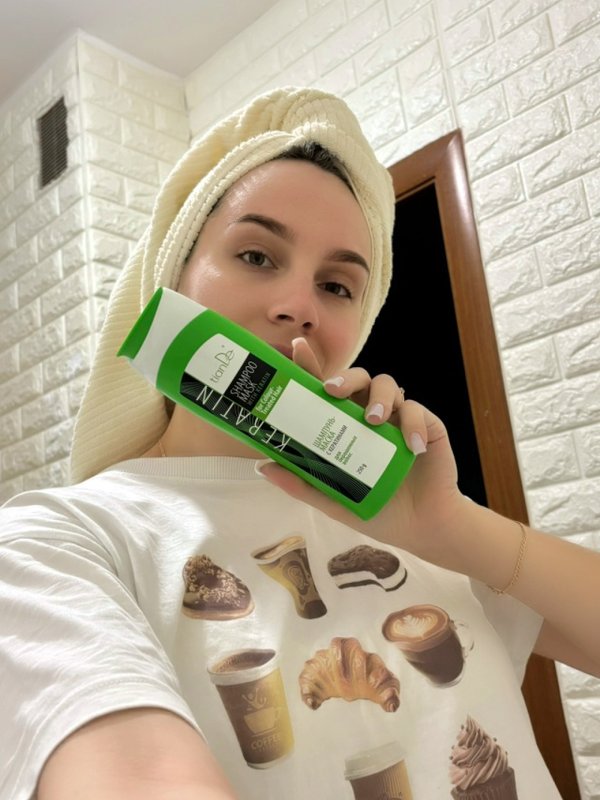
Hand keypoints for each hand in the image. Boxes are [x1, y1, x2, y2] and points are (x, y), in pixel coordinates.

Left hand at [258, 338, 466, 561]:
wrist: (420, 526)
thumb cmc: (375, 509)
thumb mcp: (333, 499)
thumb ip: (302, 483)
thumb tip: (262, 466)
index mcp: (344, 424)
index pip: (326, 390)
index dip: (311, 366)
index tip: (297, 349)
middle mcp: (369, 414)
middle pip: (357, 378)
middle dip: (345, 377)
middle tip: (333, 390)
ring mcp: (397, 418)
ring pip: (387, 384)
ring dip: (379, 397)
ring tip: (373, 420)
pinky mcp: (425, 425)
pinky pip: (417, 411)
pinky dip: (413, 425)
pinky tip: (412, 448)